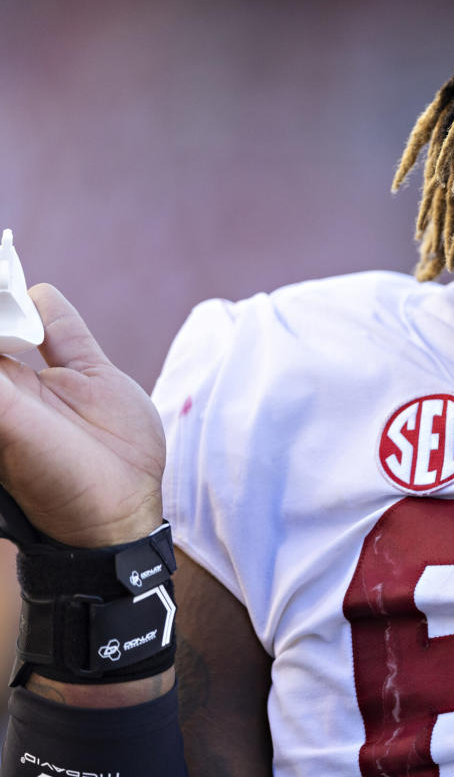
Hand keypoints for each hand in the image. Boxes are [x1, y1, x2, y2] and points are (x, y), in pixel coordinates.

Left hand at [0, 284, 164, 546]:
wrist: (117, 511)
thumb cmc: (52, 480)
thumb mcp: (10, 424)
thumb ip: (5, 388)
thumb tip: (1, 333)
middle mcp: (10, 388)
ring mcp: (50, 380)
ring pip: (20, 324)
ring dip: (12, 300)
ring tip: (4, 268)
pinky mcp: (92, 376)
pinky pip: (65, 333)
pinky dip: (52, 309)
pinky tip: (40, 295)